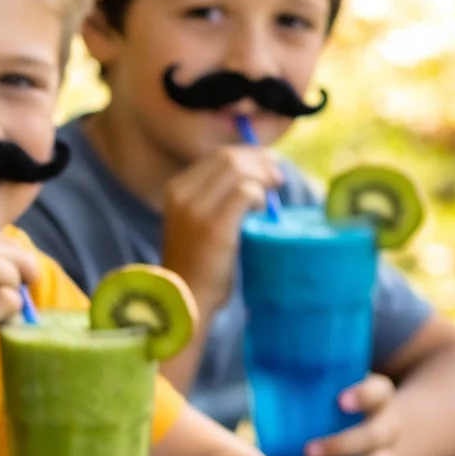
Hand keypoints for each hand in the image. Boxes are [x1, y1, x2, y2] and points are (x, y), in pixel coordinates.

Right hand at [160, 147, 280, 318]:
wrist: (186, 299)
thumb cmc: (200, 263)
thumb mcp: (199, 220)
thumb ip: (218, 195)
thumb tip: (259, 168)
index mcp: (176, 190)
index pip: (218, 156)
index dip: (249, 156)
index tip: (269, 167)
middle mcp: (182, 194)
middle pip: (229, 158)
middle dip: (260, 163)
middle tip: (278, 179)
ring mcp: (195, 209)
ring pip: (238, 170)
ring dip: (262, 178)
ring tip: (272, 197)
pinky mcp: (213, 226)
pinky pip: (245, 192)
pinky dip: (260, 197)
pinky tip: (262, 212)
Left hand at [306, 374, 402, 455]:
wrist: (378, 437)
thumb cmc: (339, 414)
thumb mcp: (330, 396)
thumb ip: (308, 391)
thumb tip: (265, 382)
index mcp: (377, 399)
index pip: (379, 391)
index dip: (364, 395)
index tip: (340, 400)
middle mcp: (388, 426)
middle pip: (377, 435)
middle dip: (342, 445)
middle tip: (308, 451)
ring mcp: (390, 455)